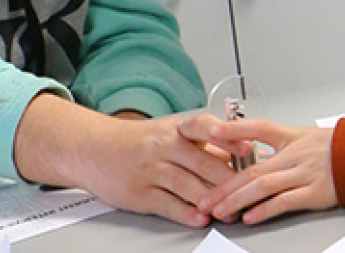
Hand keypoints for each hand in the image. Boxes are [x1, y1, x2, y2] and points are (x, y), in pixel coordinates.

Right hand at [13, 95, 232, 227]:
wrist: (96, 149)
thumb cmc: (140, 141)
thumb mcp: (169, 132)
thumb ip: (200, 143)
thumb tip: (235, 154)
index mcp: (176, 128)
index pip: (205, 127)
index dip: (227, 138)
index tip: (247, 148)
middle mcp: (165, 145)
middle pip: (202, 162)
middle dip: (227, 179)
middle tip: (247, 191)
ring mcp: (152, 169)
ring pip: (187, 185)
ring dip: (210, 200)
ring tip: (228, 211)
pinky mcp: (140, 193)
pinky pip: (167, 204)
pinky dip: (186, 212)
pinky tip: (199, 218)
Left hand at [181, 114, 335, 225]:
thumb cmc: (335, 147)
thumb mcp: (305, 137)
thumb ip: (279, 146)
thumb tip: (253, 155)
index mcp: (291, 136)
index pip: (257, 127)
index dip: (233, 128)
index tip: (211, 131)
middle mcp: (295, 153)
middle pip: (253, 167)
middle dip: (225, 185)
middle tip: (205, 197)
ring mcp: (304, 173)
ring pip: (264, 185)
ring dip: (238, 199)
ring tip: (220, 211)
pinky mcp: (314, 193)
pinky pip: (285, 201)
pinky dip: (265, 209)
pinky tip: (250, 217)